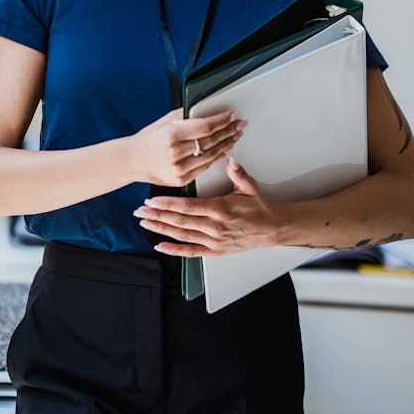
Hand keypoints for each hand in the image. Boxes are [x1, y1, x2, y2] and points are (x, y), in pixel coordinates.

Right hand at [130, 108, 243, 187]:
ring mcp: (179, 168)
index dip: (221, 121)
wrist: (132, 161)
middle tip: (239, 124)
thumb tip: (206, 108)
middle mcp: (176, 152)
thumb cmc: (148, 139)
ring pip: (211, 155)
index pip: (205, 126)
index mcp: (172, 134)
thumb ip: (185, 115)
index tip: (231, 115)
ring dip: (226, 144)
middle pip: (211, 141)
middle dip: (228, 131)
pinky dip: (216, 157)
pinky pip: (204, 167)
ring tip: (235, 135)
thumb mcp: (164, 121)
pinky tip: (223, 149)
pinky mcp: (181, 179)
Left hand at [132, 158, 282, 255]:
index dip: (168, 203)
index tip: (153, 199)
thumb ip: (238, 174)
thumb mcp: (250, 187)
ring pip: (182, 236)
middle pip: (180, 221)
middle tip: (140, 210)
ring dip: (161, 229)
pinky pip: (191, 252)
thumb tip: (229, 161)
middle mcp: (215, 227)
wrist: (273, 228)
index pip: (188, 206)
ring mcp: (214, 241)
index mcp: (221, 209)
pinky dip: (174, 250)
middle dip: (158, 215)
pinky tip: (160, 245)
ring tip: (145, 222)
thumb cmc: (260, 207)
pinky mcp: (216, 251)